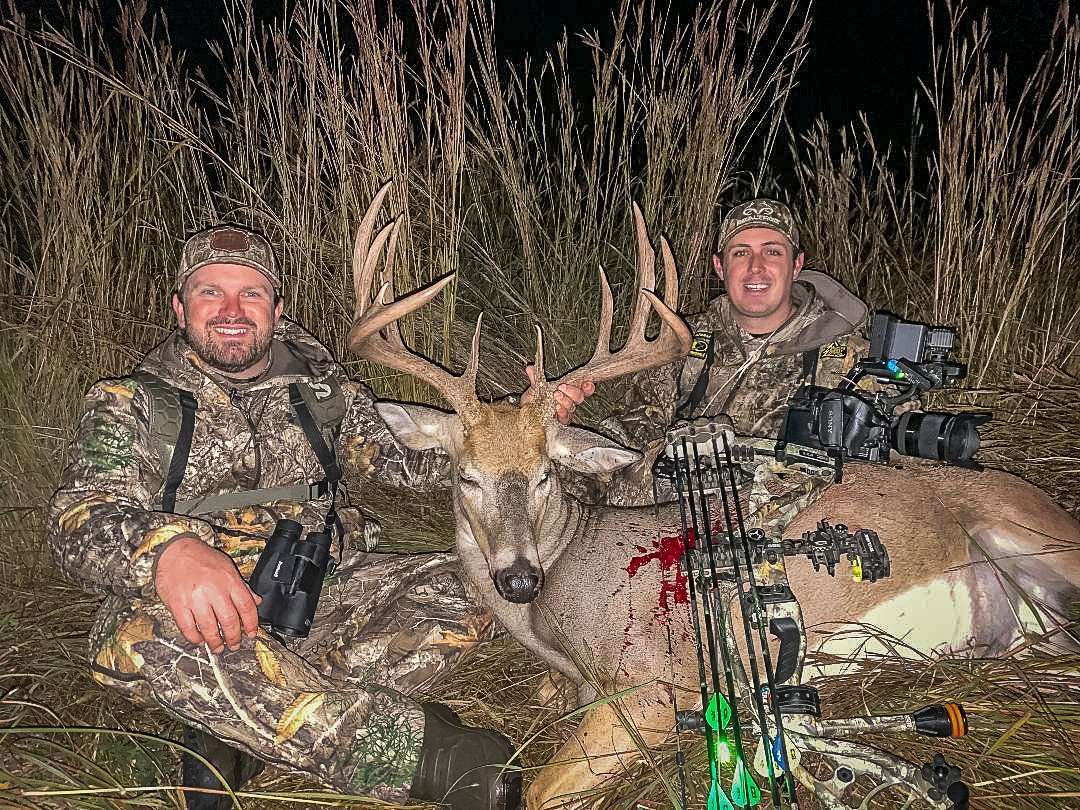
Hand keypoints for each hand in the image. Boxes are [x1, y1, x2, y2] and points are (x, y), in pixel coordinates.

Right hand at [155, 535, 261, 652]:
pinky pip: (188, 628)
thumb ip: (242, 587)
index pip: (246, 607)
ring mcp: (195, 598)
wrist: (175, 551)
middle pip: (229, 621)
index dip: (251, 624)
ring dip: (215, 641)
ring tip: (218, 647)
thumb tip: (256, 601)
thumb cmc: (202, 559)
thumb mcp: (227, 568)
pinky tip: (199, 640)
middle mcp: (214, 590)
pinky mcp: (178, 604)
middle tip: (234, 645)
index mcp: (229, 580)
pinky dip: (195, 638)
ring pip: (210, 628)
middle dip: (234, 637)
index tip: (251, 634)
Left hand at [521, 365, 594, 424]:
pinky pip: (565, 418)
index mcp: (569, 391)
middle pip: (579, 397)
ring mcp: (566, 412)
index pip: (584, 388)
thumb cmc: (536, 399)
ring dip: (565, 400)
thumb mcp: (535, 386)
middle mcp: (570, 401)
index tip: (586, 383)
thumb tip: (530, 368)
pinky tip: (557, 408)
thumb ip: (535, 377)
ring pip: (572, 407)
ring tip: (557, 395)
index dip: (587, 386)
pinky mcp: (560, 421)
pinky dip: (562, 412)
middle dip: (572, 391)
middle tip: (562, 387)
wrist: (528, 413)